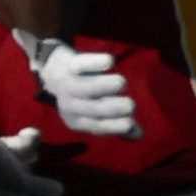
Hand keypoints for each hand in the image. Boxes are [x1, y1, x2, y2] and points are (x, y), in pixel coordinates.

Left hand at [17, 33, 141, 138]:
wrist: (57, 72)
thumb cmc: (86, 96)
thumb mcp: (97, 113)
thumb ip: (118, 124)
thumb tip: (138, 134)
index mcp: (76, 120)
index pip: (97, 125)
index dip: (114, 126)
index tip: (130, 123)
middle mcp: (69, 105)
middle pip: (92, 108)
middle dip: (113, 108)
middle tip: (131, 105)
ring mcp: (68, 84)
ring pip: (86, 87)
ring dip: (104, 86)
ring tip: (121, 83)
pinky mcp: (69, 64)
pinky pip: (81, 64)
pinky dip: (94, 62)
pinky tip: (109, 62)